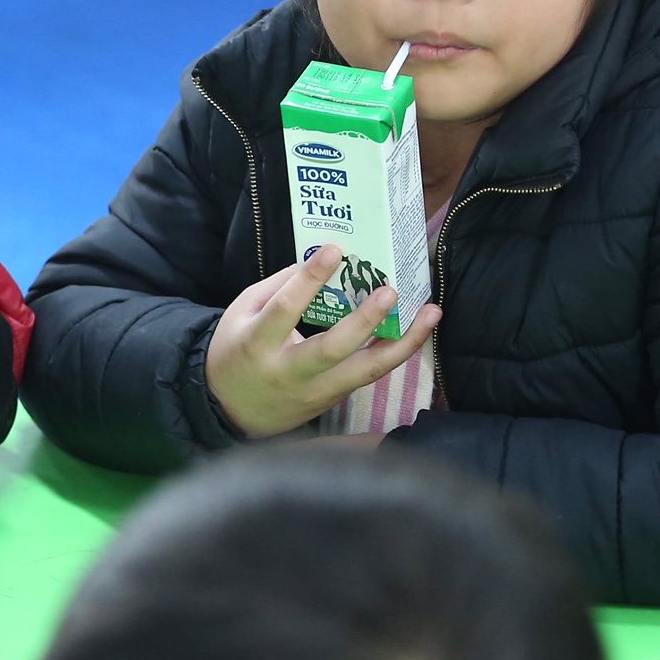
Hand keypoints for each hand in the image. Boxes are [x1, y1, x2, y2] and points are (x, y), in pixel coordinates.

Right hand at [205, 247, 440, 438]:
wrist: (228, 410)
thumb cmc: (235, 351)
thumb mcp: (242, 312)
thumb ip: (277, 286)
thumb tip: (320, 260)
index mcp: (257, 344)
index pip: (285, 310)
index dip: (309, 279)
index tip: (335, 250)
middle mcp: (288, 372)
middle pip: (332, 349)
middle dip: (365, 321)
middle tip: (390, 291)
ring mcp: (314, 392)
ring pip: (364, 372)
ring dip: (403, 343)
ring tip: (430, 314)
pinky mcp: (332, 401)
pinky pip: (367, 375)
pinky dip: (394, 352)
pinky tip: (415, 330)